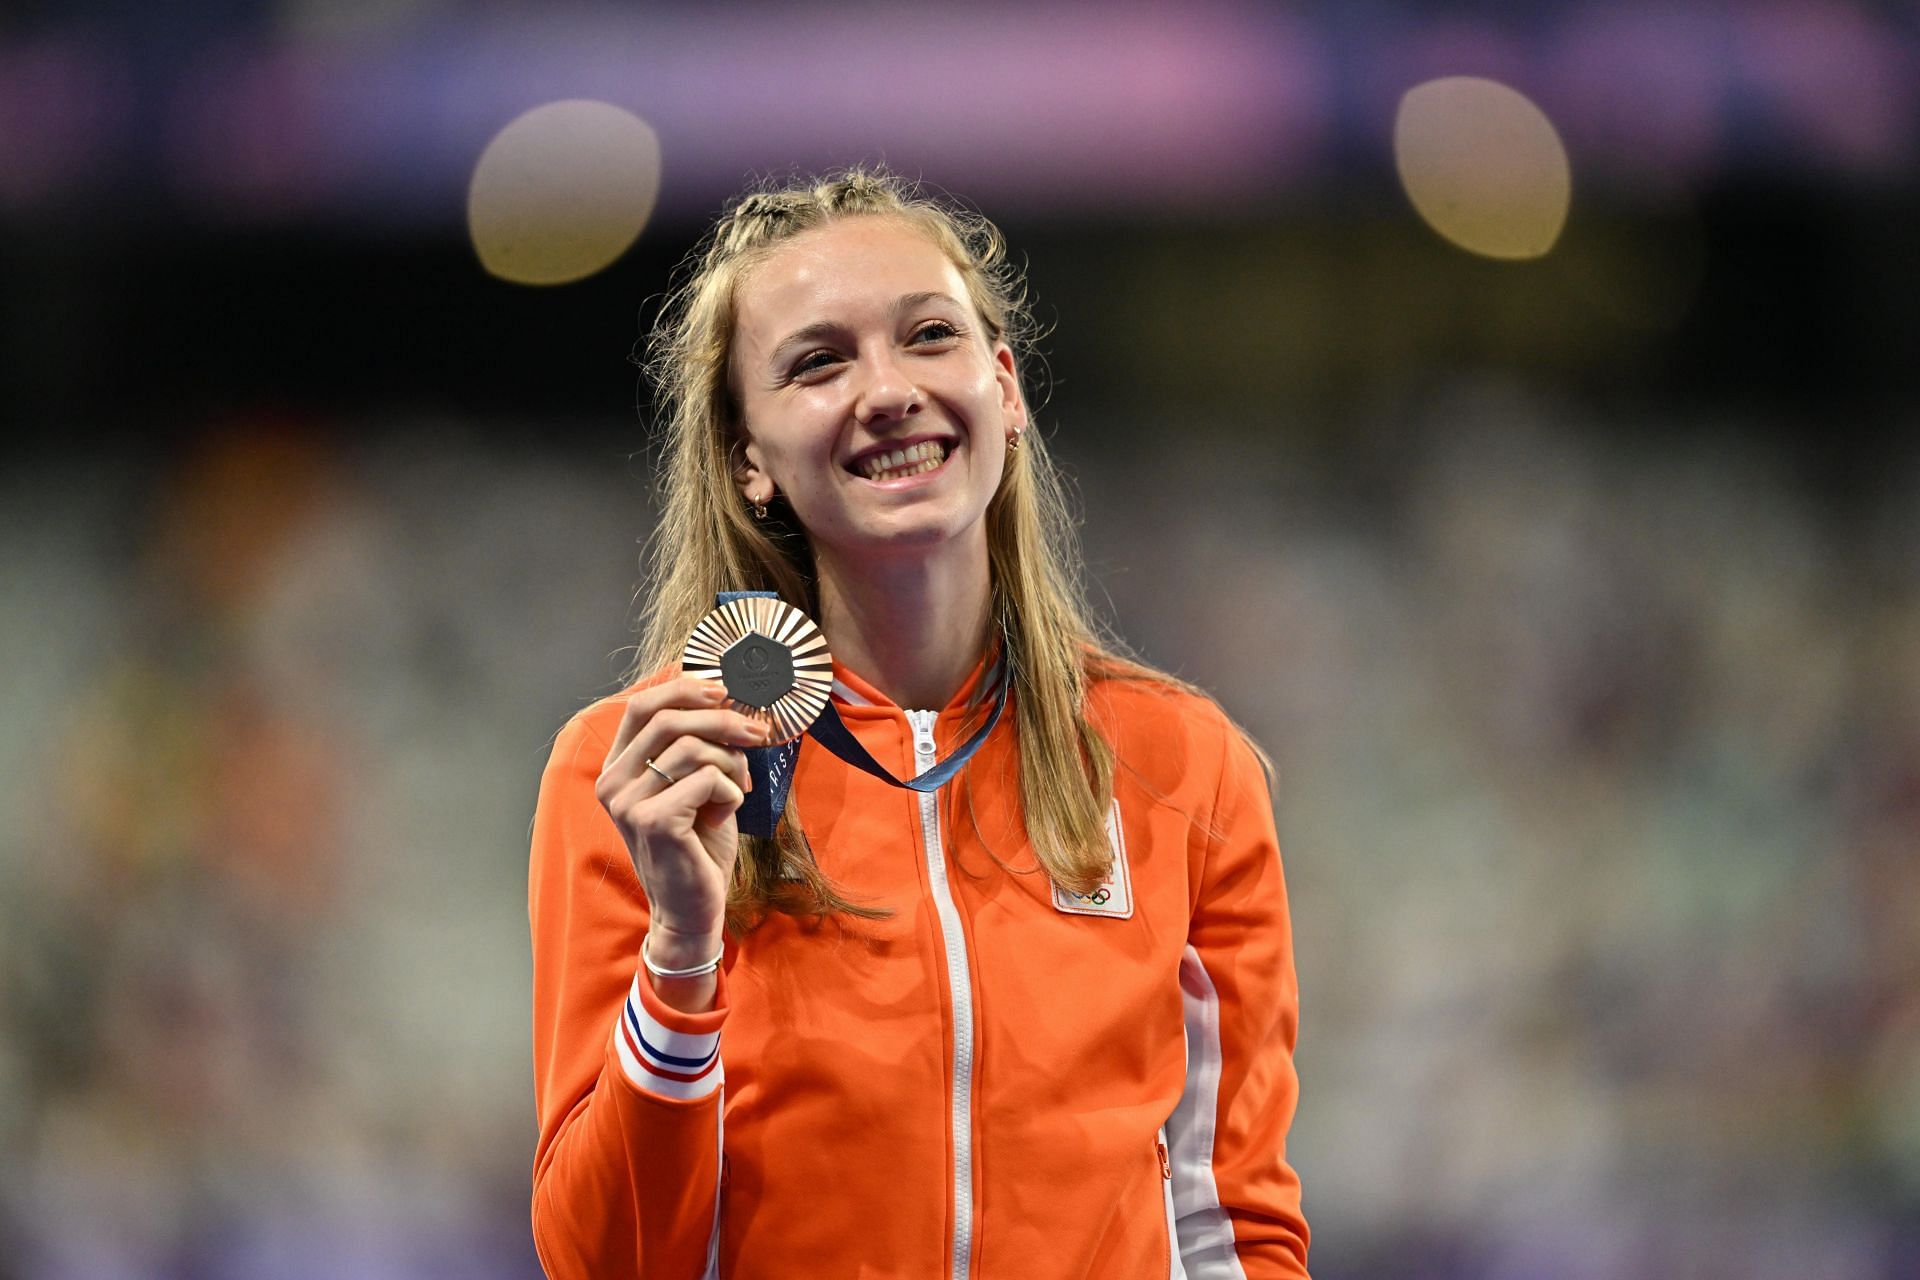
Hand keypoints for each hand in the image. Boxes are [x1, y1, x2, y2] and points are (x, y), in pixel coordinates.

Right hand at [595, 676, 771, 960]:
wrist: (692, 908)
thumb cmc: (697, 846)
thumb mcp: (693, 786)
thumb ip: (697, 747)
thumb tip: (727, 698)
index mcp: (618, 769)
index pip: (641, 706)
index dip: (683, 689)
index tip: (724, 690)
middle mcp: (613, 783)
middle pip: (668, 719)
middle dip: (721, 719)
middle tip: (757, 731)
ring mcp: (628, 803)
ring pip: (692, 749)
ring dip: (730, 763)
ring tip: (737, 788)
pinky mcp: (654, 821)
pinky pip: (706, 779)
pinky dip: (729, 792)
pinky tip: (724, 814)